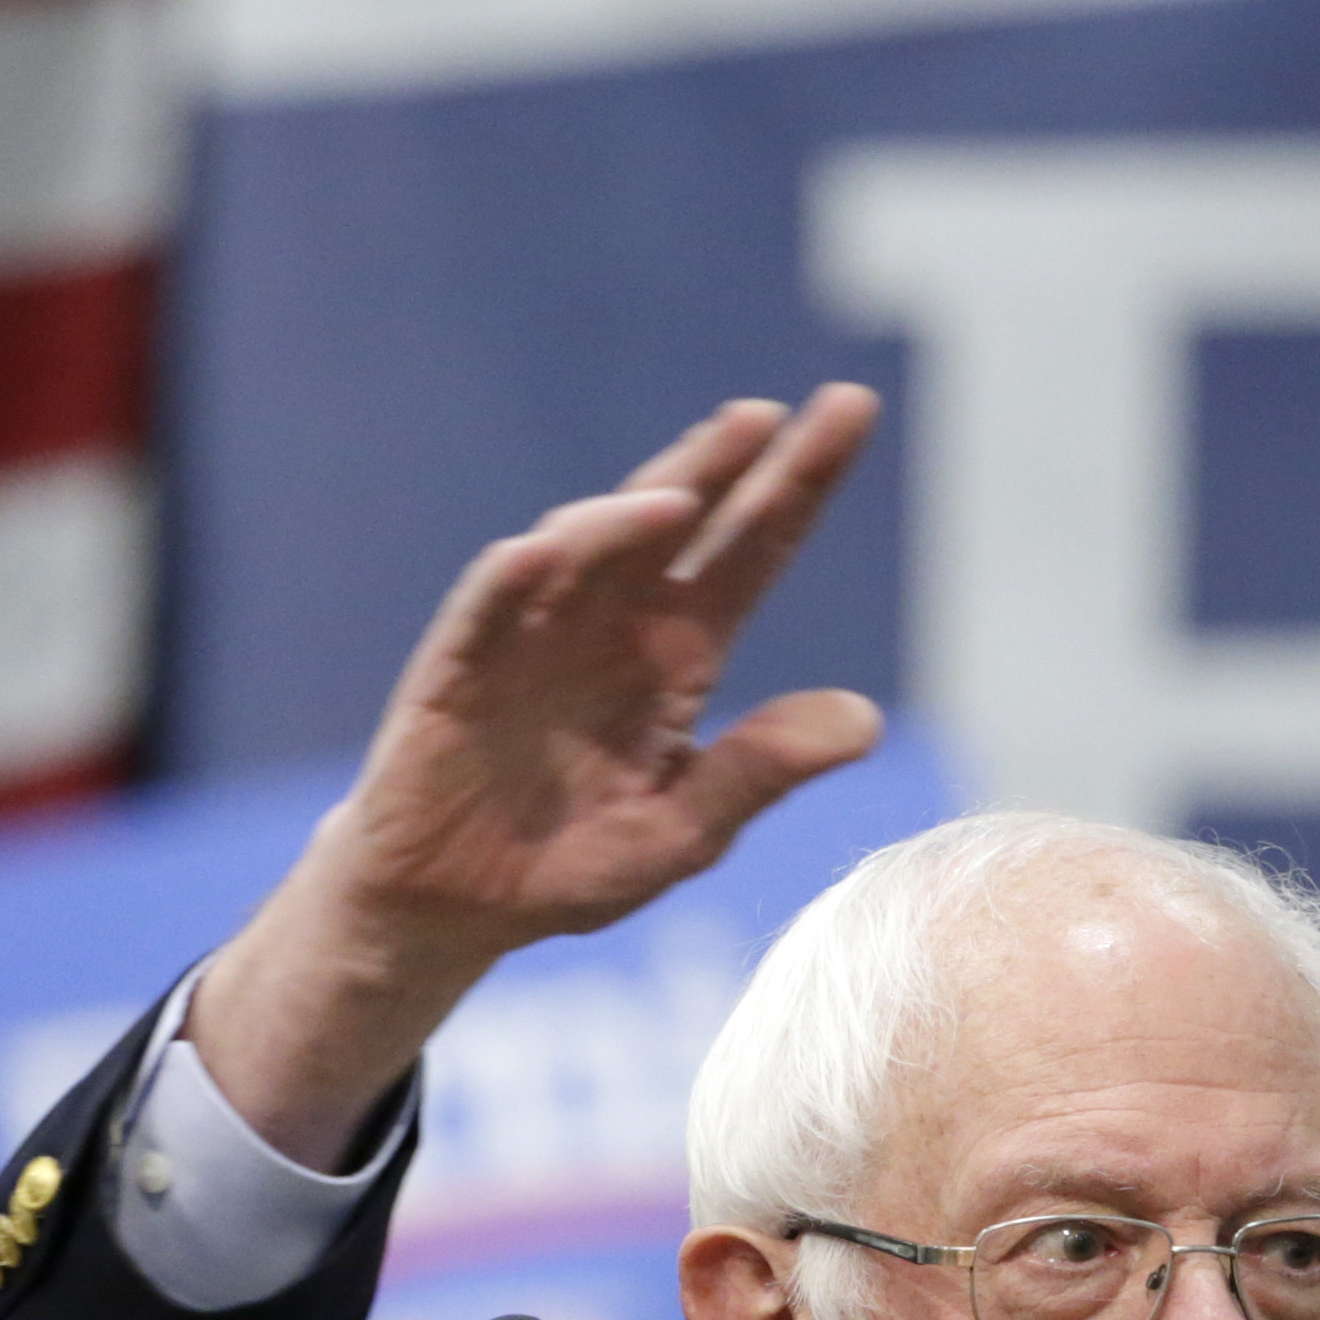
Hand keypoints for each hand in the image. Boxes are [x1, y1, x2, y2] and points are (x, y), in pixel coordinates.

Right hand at [189, 388, 885, 1164]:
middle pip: (675, 521)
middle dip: (719, 463)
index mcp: (680, 652)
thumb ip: (761, 770)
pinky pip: (485, 610)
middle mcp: (612, 623)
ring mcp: (533, 635)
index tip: (852, 408)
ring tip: (679, 499)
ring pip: (582, 548)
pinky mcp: (459, 669)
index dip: (799, 482)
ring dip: (623, 517)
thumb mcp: (683, 832)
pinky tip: (541, 555)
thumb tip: (868, 721)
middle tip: (768, 415)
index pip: (752, 549)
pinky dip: (510, 581)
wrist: (451, 911)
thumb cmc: (568, 868)